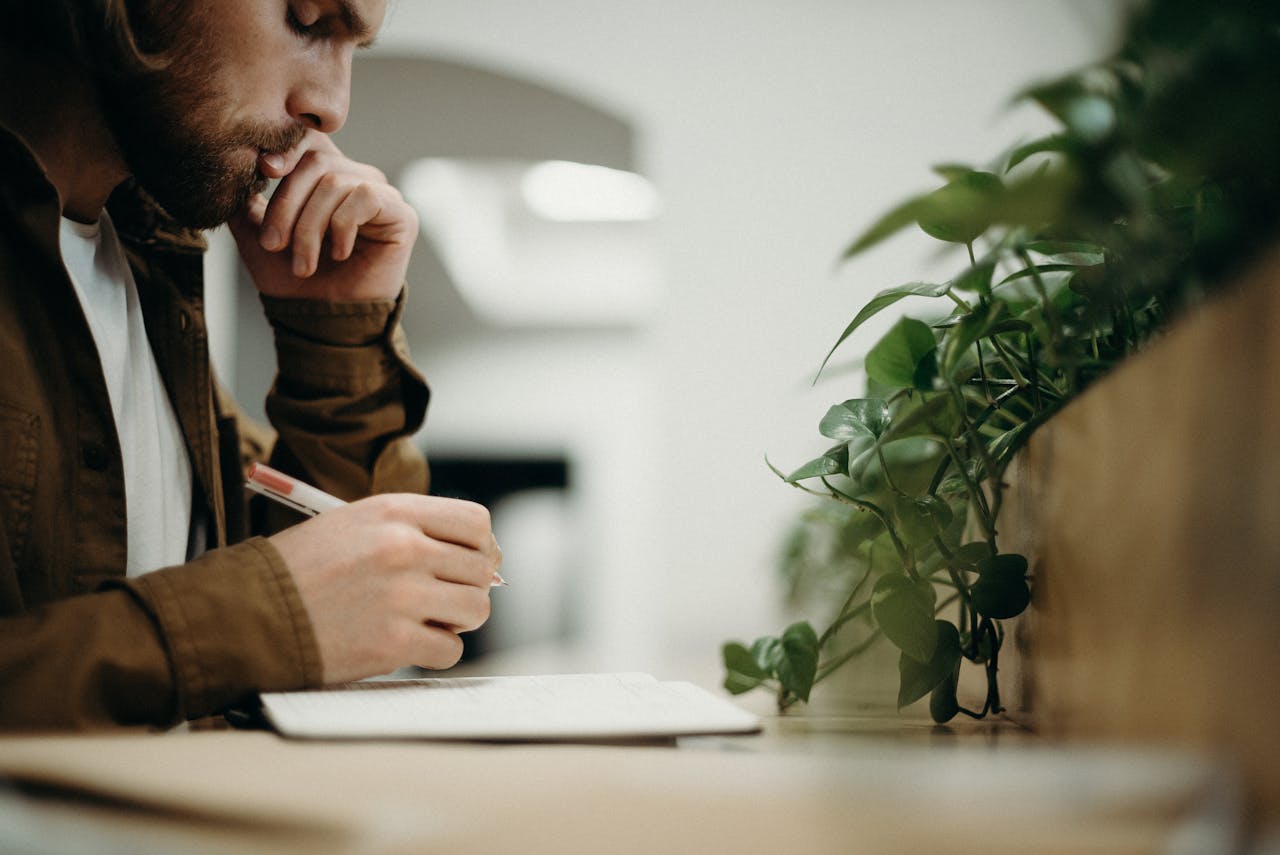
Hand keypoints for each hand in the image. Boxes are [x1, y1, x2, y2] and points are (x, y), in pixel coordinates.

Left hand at [227, 129, 417, 301]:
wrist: (322, 321)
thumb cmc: (292, 281)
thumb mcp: (256, 234)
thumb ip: (245, 199)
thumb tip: (236, 167)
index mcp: (324, 177)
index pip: (307, 139)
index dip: (285, 149)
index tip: (263, 171)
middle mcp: (355, 179)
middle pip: (316, 161)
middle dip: (288, 205)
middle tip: (273, 245)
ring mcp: (380, 195)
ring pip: (335, 182)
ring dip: (310, 226)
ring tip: (303, 264)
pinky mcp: (401, 214)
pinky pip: (365, 197)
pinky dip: (342, 226)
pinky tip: (339, 254)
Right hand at [268, 494, 499, 682]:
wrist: (249, 614)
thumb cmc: (299, 571)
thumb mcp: (352, 524)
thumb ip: (411, 530)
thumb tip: (476, 556)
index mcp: (395, 512)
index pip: (476, 523)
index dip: (481, 548)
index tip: (471, 563)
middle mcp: (404, 547)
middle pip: (481, 569)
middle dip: (467, 587)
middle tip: (442, 598)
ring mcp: (402, 595)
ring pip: (475, 609)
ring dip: (456, 620)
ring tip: (425, 620)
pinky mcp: (394, 641)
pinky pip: (450, 649)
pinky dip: (434, 652)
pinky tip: (406, 644)